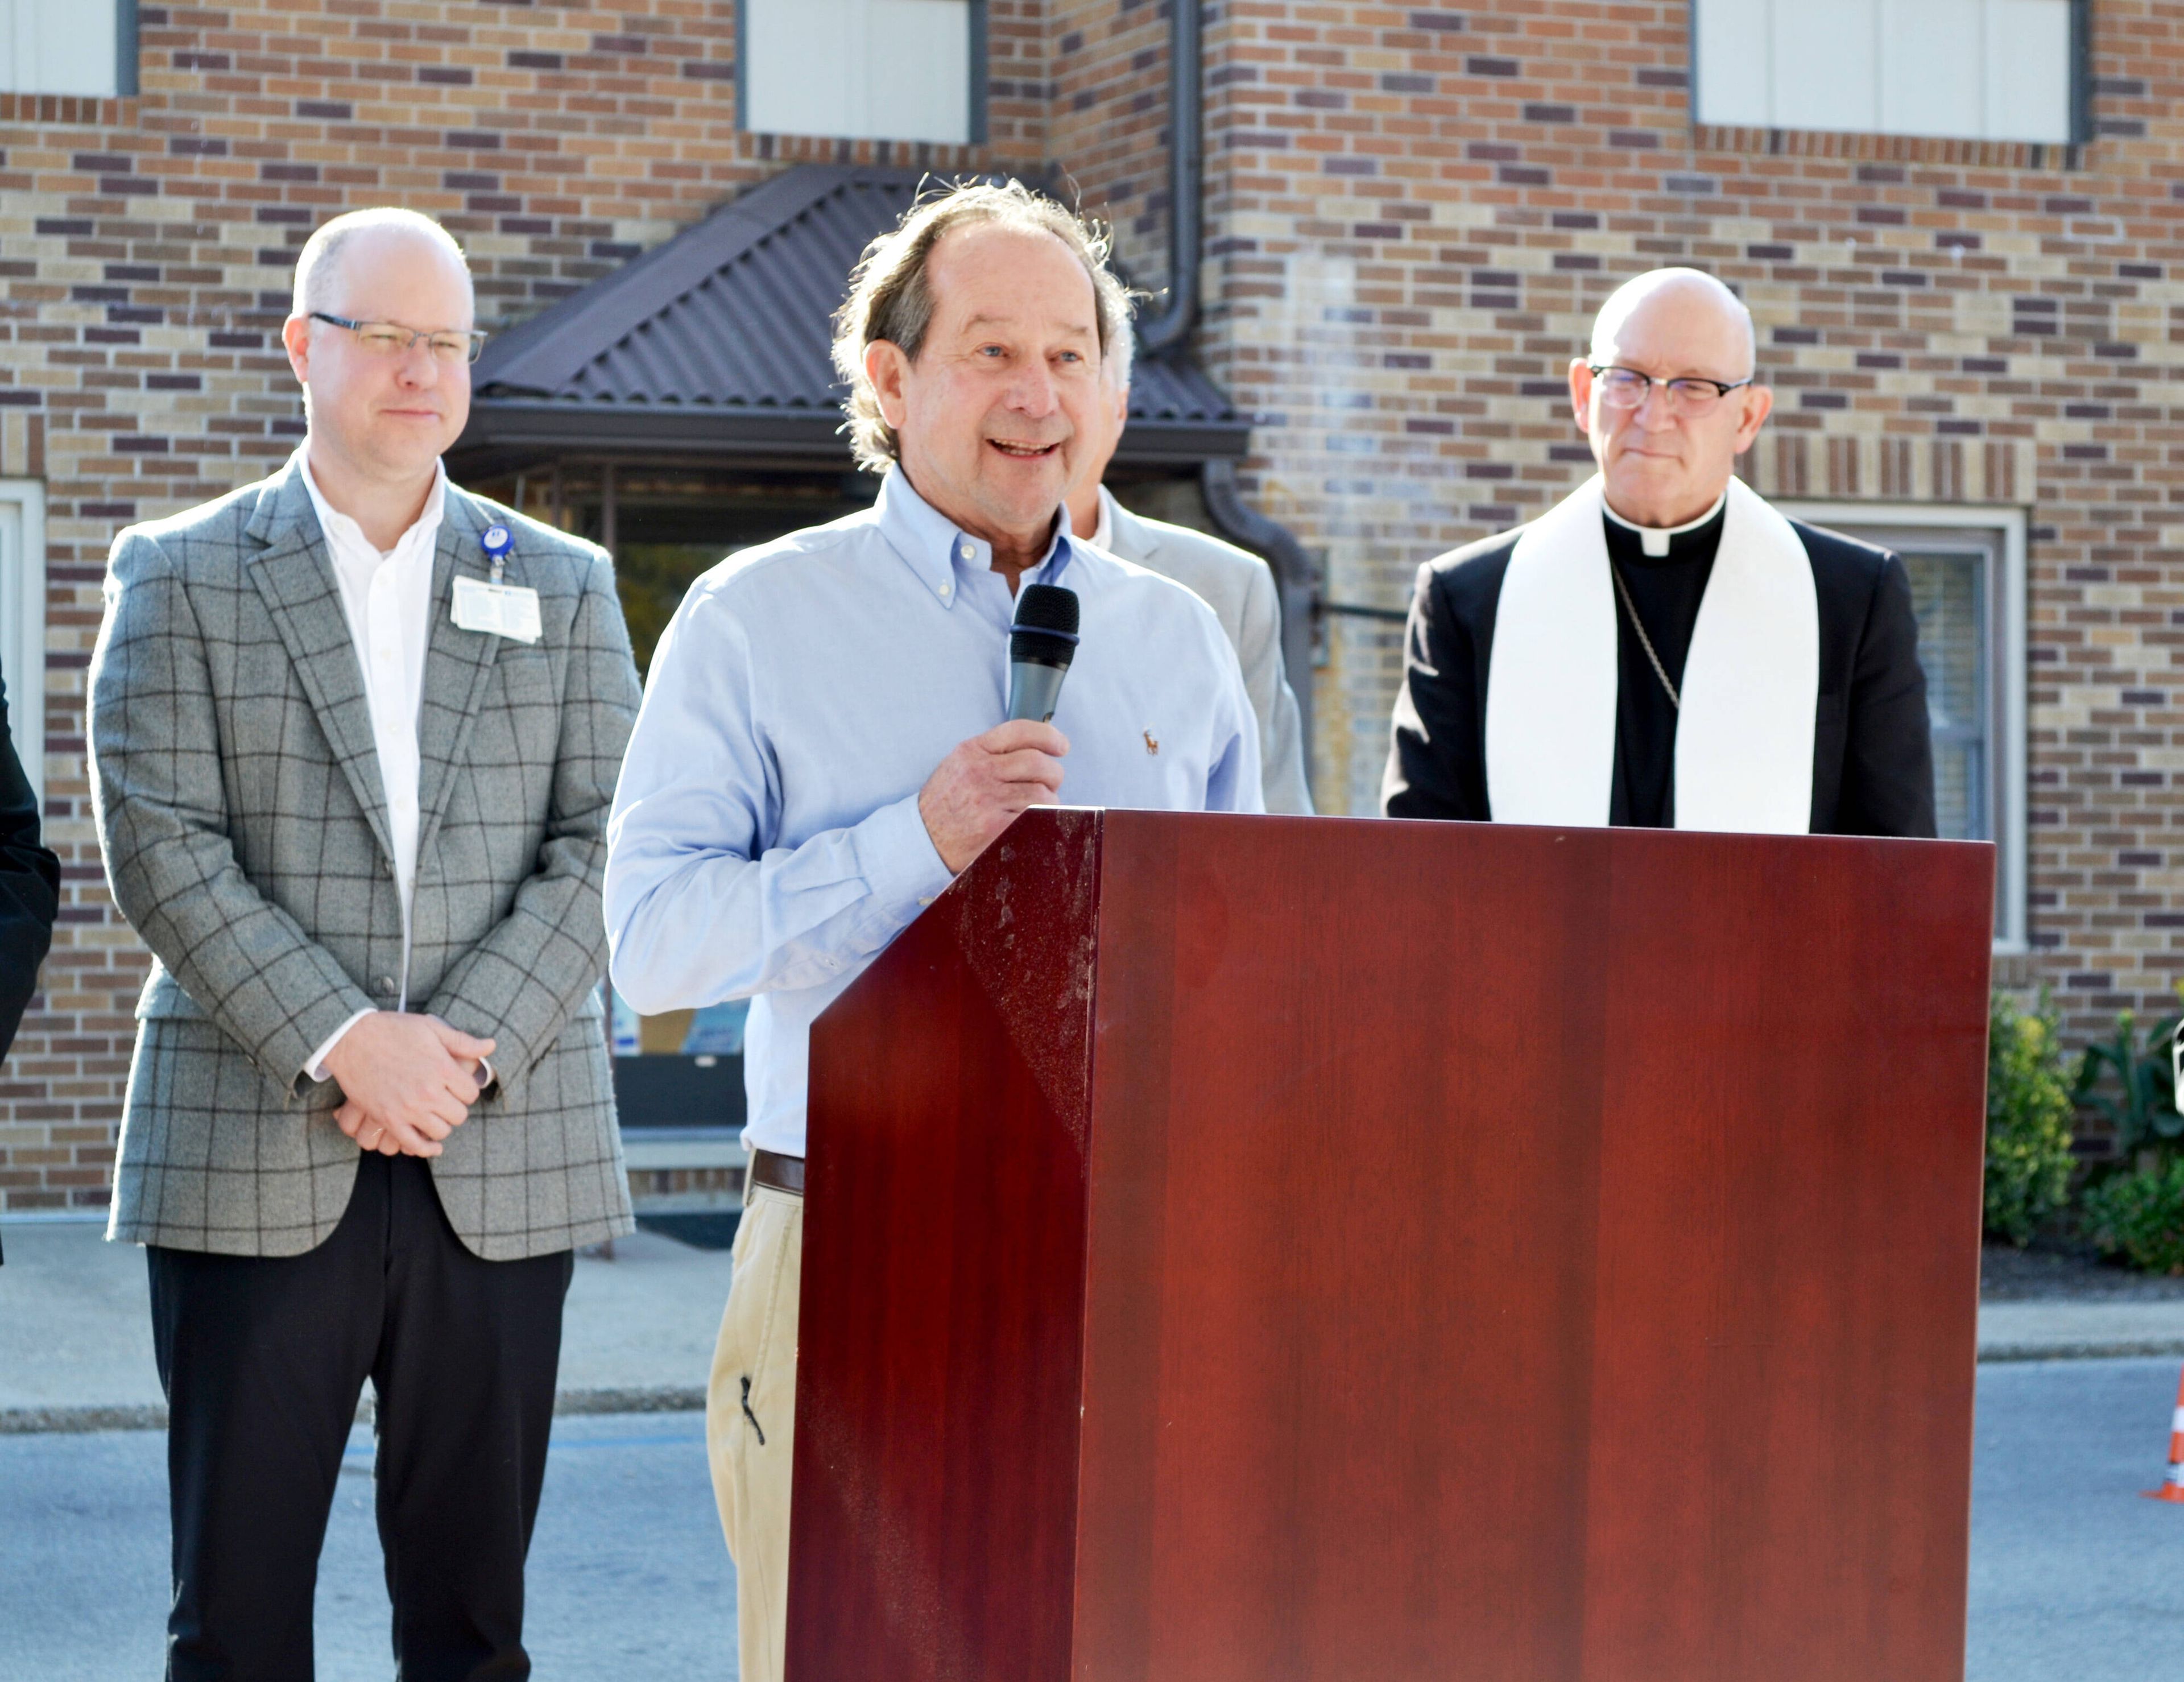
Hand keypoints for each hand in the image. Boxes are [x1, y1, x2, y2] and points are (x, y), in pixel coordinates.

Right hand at [324, 1012, 495, 1158]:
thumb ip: (462, 1041)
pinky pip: (414, 1144)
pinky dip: (425, 1148)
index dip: (466, 1090)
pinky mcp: (388, 1119)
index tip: (457, 1086)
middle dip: (455, 1108)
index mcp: (443, 1068)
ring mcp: (408, 1108)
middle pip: (459, 1115)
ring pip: (441, 1131)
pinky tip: (432, 1145)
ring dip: (441, 1125)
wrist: (350, 1038)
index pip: (471, 1092)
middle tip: (446, 1100)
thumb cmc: (392, 1029)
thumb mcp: (431, 1028)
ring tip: (435, 1115)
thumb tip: (491, 1045)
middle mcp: (428, 1092)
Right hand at [917, 720, 1068, 873]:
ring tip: (1037, 807)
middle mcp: (979, 772)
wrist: (922, 841)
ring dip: (1049, 802)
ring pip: (1042, 794)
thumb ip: (993, 752)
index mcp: (971, 751)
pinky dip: (1042, 820)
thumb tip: (1038, 747)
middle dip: (1053, 774)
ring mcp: (987, 801)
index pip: (1019, 731)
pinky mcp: (996, 828)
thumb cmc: (946, 804)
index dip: (1048, 736)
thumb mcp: (960, 765)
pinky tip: (1032, 822)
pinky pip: (1036, 819)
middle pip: (1038, 763)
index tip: (1061, 746)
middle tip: (1050, 784)